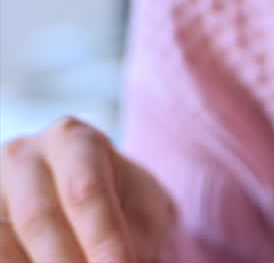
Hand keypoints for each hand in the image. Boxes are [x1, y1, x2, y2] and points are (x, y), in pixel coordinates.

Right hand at [1, 116, 176, 262]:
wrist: (91, 194)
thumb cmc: (124, 200)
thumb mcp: (143, 209)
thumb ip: (135, 235)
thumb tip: (129, 262)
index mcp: (72, 140)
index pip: (85, 192)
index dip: (103, 239)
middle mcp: (23, 156)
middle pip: (38, 218)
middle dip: (68, 261)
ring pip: (6, 242)